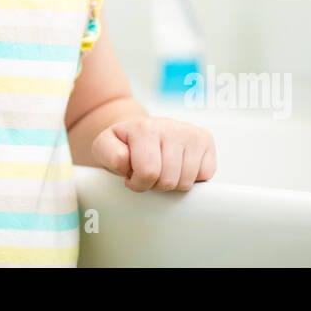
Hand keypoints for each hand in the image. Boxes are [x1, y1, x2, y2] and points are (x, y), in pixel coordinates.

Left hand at [91, 115, 216, 192]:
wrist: (140, 130)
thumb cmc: (124, 144)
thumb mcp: (104, 147)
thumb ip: (108, 154)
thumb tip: (125, 160)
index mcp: (144, 127)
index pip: (148, 173)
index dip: (138, 183)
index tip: (132, 175)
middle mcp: (171, 126)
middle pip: (169, 181)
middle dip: (156, 184)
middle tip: (148, 173)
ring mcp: (191, 133)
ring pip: (186, 181)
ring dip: (172, 184)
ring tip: (162, 169)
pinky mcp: (206, 141)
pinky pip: (205, 176)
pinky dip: (191, 178)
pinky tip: (179, 167)